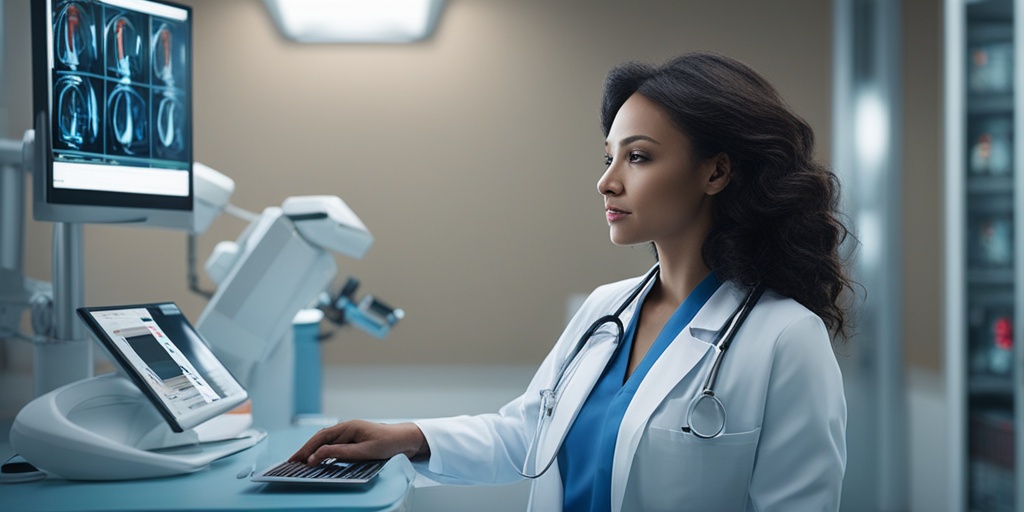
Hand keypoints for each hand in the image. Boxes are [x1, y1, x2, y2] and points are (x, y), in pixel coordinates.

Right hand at [288, 420, 429, 465]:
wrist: (406, 439)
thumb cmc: (389, 443)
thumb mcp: (364, 451)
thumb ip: (341, 452)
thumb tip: (318, 455)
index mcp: (348, 426)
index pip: (321, 438)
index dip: (308, 449)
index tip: (298, 460)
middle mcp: (347, 427)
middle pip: (320, 439)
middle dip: (306, 450)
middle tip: (293, 462)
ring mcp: (350, 432)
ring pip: (326, 441)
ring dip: (313, 450)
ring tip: (301, 461)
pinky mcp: (354, 439)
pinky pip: (334, 444)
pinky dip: (323, 451)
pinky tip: (318, 458)